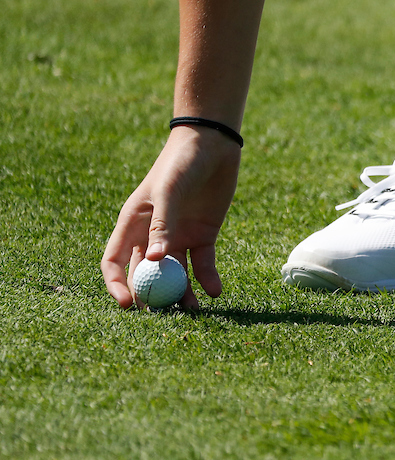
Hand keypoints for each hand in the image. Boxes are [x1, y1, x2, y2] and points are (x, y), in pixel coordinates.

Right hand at [102, 126, 240, 309]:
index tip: (129, 305)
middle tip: (164, 314)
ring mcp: (178, 237)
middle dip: (152, 295)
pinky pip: (203, 265)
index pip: (115, 262)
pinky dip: (207, 279)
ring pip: (176, 275)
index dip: (117, 284)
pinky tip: (215, 291)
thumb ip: (162, 225)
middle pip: (146, 274)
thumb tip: (156, 261)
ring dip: (182, 294)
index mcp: (132, 224)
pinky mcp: (203, 236)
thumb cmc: (181, 163)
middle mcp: (152, 235)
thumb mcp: (169, 192)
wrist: (213, 145)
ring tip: (193, 309)